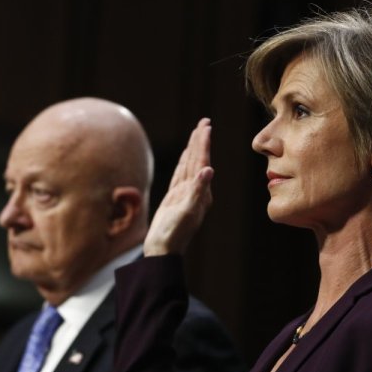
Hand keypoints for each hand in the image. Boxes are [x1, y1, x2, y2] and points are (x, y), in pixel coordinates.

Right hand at [144, 118, 213, 255]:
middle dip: (200, 141)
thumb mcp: (187, 212)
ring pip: (190, 165)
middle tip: (204, 121)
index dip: (203, 144)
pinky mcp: (175, 198)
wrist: (162, 250)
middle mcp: (196, 192)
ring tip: (197, 133)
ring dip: (193, 149)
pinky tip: (185, 156)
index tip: (206, 126)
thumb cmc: (173, 234)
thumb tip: (209, 170)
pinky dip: (183, 163)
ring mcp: (185, 194)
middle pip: (198, 160)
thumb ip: (197, 191)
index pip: (202, 162)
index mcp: (202, 193)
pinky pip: (180, 175)